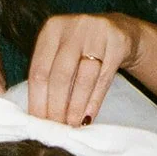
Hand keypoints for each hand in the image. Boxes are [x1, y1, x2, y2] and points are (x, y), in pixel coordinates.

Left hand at [27, 13, 142, 126]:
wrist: (118, 31)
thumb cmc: (82, 48)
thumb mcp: (61, 51)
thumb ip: (49, 74)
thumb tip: (38, 114)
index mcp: (52, 29)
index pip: (39, 70)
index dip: (37, 100)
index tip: (38, 123)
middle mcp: (73, 27)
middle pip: (60, 75)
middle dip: (56, 107)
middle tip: (56, 128)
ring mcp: (97, 33)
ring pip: (83, 78)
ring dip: (76, 107)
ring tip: (72, 126)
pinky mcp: (117, 43)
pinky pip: (103, 78)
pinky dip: (94, 101)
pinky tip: (88, 117)